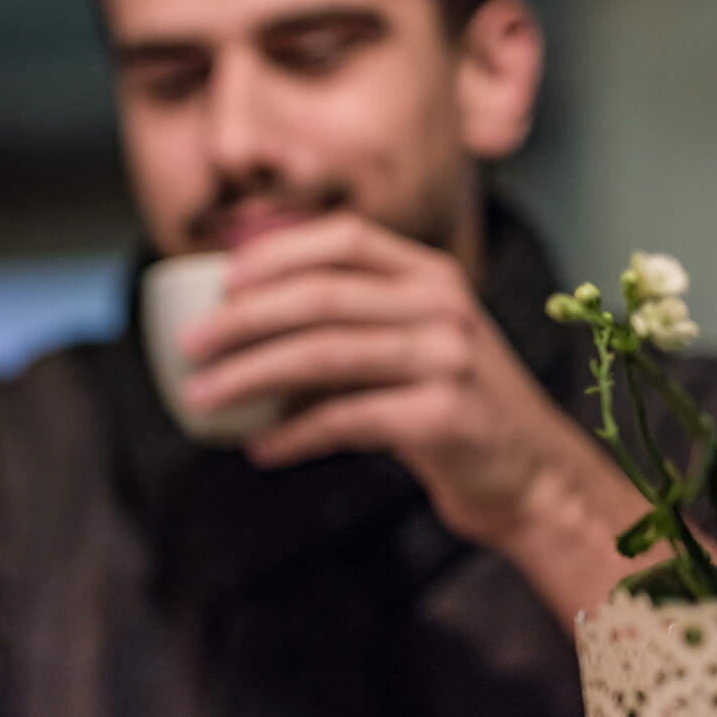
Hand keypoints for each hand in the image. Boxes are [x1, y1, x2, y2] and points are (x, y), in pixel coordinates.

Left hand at [179, 212, 650, 626]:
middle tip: (188, 345)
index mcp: (430, 276)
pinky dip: (294, 434)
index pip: (346, 239)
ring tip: (201, 398)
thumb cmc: (449, 409)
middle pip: (322, 297)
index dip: (278, 253)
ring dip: (251, 376)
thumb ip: (348, 326)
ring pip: (325, 355)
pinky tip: (258, 449)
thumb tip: (235, 328)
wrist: (529, 476)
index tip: (222, 279)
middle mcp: (443, 306)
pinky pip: (347, 419)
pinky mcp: (443, 416)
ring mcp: (447, 359)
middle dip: (243, 320)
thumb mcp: (409, 348)